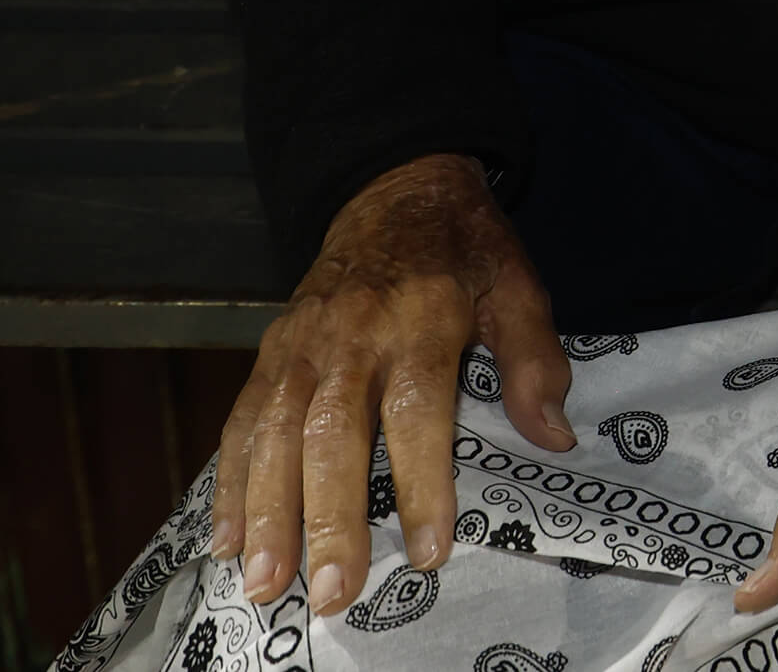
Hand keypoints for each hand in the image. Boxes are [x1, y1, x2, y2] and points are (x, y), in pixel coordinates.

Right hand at [211, 153, 569, 614]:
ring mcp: (303, 344)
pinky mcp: (271, 350)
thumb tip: (553, 435)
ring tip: (267, 581)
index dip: (421, 481)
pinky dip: (228, 481)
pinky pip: (242, 419)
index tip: (429, 548)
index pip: (417, 409)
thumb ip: (533, 358)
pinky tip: (224, 538)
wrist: (395, 186)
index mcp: (420, 319)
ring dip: (267, 512)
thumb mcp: (516, 283)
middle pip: (334, 432)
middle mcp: (352, 335)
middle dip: (328, 516)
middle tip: (331, 590)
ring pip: (275, 433)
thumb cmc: (463, 248)